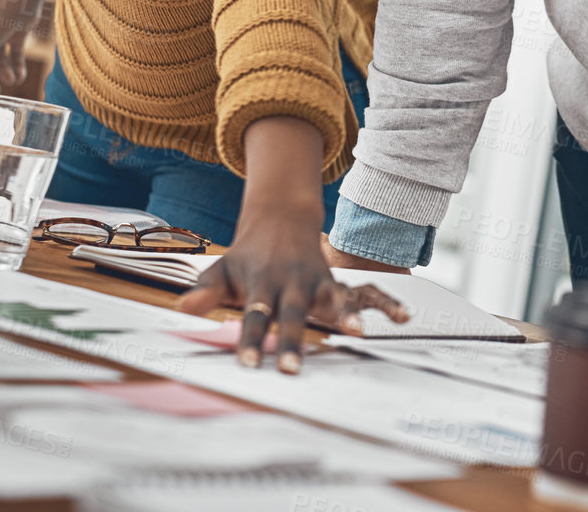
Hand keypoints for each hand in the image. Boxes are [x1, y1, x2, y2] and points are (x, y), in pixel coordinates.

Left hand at [178, 206, 408, 372]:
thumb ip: (205, 291)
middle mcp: (292, 284)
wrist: (280, 219)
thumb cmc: (247, 255)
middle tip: (290, 369)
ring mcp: (317, 282)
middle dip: (291, 342)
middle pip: (291, 315)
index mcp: (262, 284)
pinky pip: (363, 294)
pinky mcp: (336, 284)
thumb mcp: (222, 269)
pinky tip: (403, 318)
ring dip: (345, 318)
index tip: (247, 364)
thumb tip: (183, 309)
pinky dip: (384, 305)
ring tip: (357, 334)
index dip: (249, 339)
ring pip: (332, 301)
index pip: (253, 315)